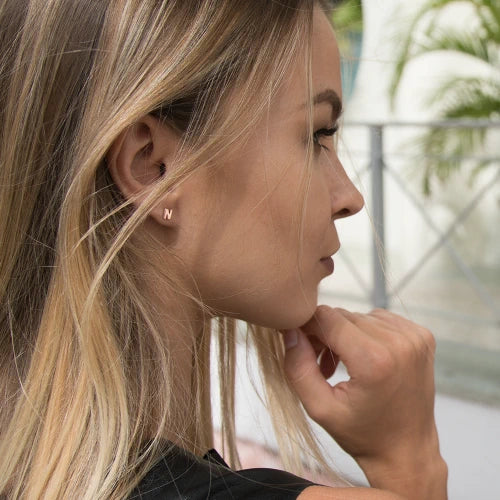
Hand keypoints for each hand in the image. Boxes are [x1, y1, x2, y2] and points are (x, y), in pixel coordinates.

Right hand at [282, 306, 446, 497]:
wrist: (407, 451)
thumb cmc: (362, 434)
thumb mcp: (320, 409)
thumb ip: (298, 367)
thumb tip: (289, 331)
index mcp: (374, 360)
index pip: (327, 317)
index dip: (307, 326)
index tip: (301, 344)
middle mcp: (399, 342)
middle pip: (343, 315)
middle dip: (325, 334)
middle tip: (320, 362)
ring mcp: (414, 338)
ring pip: (360, 316)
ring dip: (346, 334)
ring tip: (343, 364)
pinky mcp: (422, 336)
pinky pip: (380, 319)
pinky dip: (367, 334)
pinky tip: (364, 357)